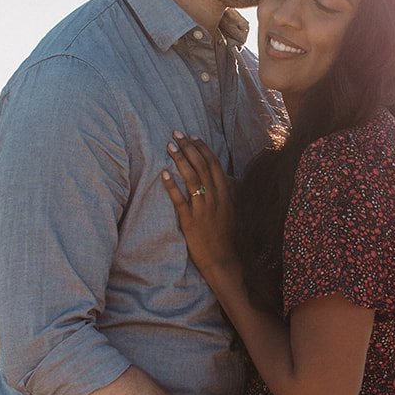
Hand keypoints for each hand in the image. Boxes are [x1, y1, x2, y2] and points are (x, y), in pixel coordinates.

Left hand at [161, 133, 237, 272]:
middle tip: (176, 134)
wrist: (223, 259)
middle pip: (201, 166)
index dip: (203, 148)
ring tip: (169, 147)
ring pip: (191, 178)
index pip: (214, 164)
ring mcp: (203, 208)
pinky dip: (172, 186)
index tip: (192, 136)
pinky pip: (180, 200)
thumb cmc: (226, 235)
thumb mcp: (231, 210)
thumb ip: (228, 193)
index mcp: (225, 194)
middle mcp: (215, 198)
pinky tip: (163, 174)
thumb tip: (226, 177)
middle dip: (188, 148)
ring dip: (180, 160)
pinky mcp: (190, 220)